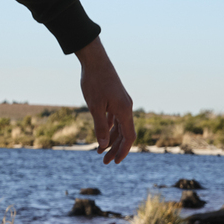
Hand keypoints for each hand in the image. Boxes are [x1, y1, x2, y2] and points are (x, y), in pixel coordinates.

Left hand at [75, 38, 133, 163]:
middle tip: (104, 162)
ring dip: (110, 140)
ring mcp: (121, 103)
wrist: (95, 60)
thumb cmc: (94, 82)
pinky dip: (108, 129)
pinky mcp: (114, 99)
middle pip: (124, 134)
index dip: (123, 151)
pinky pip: (114, 119)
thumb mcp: (95, 107)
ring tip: (99, 152)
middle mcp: (126, 108)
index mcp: (124, 110)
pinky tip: (101, 136)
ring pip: (119, 127)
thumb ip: (100, 127)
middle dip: (115, 149)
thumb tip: (103, 145)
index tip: (115, 162)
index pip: (129, 137)